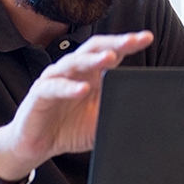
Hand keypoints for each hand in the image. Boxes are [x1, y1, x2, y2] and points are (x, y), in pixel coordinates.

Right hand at [0, 32, 153, 177]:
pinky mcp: (39, 93)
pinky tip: (82, 89)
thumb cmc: (68, 129)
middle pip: (94, 49)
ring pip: (74, 62)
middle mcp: (74, 71)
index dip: (128, 44)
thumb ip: (116, 109)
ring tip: (110, 58)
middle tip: (132, 40)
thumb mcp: (99, 121)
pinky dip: (69, 88)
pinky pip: (54, 87)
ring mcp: (55, 79)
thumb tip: (143, 108)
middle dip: (114, 44)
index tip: (147, 38)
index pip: (111, 52)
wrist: (37, 146)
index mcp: (91, 74)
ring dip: (93, 60)